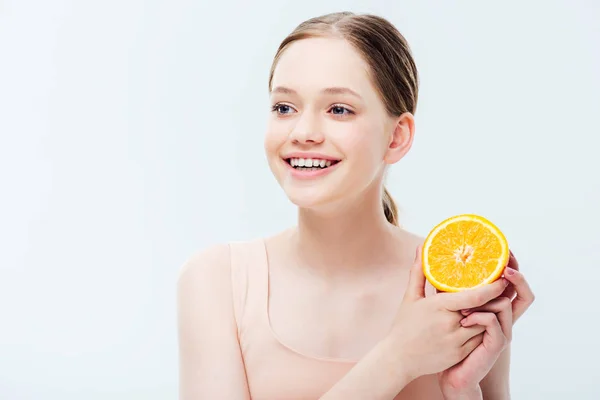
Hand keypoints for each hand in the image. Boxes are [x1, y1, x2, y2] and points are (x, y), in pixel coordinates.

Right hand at [388, 246, 509, 381]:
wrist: (399, 358)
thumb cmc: (404, 326)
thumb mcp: (410, 297)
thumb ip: (418, 272)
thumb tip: (421, 247)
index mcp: (439, 307)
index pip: (474, 297)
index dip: (492, 288)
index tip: (502, 278)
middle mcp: (450, 324)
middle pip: (483, 311)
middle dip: (494, 300)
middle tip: (503, 288)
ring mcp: (456, 341)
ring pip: (484, 326)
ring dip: (490, 316)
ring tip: (496, 304)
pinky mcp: (460, 354)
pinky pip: (479, 340)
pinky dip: (483, 330)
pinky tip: (484, 323)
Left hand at [438, 251, 534, 395]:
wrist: (451, 370)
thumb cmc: (448, 337)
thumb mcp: (447, 306)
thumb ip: (447, 286)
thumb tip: (433, 260)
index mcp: (494, 306)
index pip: (513, 283)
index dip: (513, 266)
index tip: (504, 250)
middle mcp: (503, 317)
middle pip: (522, 292)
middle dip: (514, 275)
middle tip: (501, 265)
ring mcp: (502, 330)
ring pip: (505, 304)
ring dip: (487, 297)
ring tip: (466, 300)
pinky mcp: (496, 344)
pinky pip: (493, 323)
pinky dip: (479, 317)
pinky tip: (463, 318)